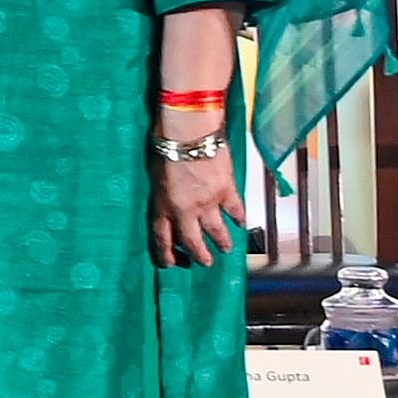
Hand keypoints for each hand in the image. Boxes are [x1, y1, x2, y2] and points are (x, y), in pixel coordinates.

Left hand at [150, 152, 244, 267]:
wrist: (188, 133)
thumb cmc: (165, 146)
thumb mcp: (155, 175)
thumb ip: (162, 193)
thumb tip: (168, 201)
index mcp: (162, 205)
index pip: (162, 237)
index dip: (166, 253)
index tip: (170, 264)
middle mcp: (185, 210)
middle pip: (192, 240)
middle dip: (199, 255)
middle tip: (205, 263)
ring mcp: (207, 202)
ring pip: (216, 230)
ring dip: (221, 241)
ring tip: (225, 249)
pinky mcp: (226, 191)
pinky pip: (235, 209)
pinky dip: (239, 217)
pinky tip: (242, 223)